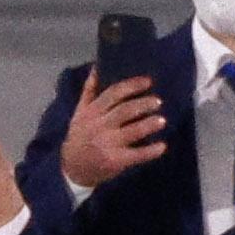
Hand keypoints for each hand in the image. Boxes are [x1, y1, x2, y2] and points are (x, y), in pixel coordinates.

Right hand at [61, 74, 172, 189]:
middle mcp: (99, 126)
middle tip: (158, 101)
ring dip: (148, 124)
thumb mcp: (80, 112)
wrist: (72, 167)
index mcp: (91, 112)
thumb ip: (90, 91)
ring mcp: (107, 144)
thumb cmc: (81, 135)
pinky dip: (150, 151)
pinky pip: (136, 155)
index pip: (112, 94)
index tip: (148, 81)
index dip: (131, 86)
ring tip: (162, 120)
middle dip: (143, 104)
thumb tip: (98, 66)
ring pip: (132, 131)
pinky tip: (162, 146)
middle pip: (124, 111)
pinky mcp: (114, 161)